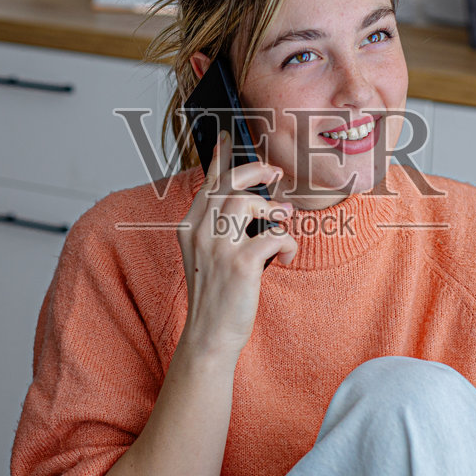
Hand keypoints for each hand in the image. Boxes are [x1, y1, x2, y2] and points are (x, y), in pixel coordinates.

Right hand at [177, 132, 298, 363]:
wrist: (209, 337)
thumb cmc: (215, 297)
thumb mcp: (208, 257)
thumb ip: (220, 229)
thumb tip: (248, 202)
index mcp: (189, 228)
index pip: (206, 184)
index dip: (219, 159)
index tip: (228, 138)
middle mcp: (199, 233)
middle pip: (229, 185)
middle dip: (256, 172)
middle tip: (275, 174)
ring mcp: (218, 248)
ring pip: (247, 203)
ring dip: (273, 208)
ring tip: (284, 218)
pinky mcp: (240, 265)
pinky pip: (273, 235)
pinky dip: (286, 241)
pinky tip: (285, 255)